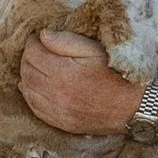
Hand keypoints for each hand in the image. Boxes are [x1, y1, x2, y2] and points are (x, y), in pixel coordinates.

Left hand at [16, 31, 135, 136]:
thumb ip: (66, 41)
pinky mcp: (60, 122)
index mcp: (62, 71)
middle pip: (27, 71)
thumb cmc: (114, 75)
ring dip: (26, 76)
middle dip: (27, 58)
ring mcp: (56, 110)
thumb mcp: (94, 50)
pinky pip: (35, 108)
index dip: (32, 42)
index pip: (32, 53)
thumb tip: (43, 35)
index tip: (38, 38)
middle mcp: (55, 92)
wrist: (130, 106)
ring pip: (27, 90)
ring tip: (34, 67)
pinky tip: (32, 88)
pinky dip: (29, 96)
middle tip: (35, 51)